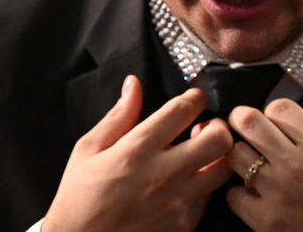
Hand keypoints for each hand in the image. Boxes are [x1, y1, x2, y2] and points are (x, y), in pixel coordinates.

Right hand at [43, 75, 232, 231]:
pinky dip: (205, 185)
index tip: (194, 97)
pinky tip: (188, 182)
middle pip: (218, 139)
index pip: (183, 110)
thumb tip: (133, 84)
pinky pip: (209, 197)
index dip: (195, 96)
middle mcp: (163, 174)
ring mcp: (177, 202)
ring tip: (200, 154)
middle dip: (217, 126)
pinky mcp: (183, 224)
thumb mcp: (89, 149)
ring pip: (223, 170)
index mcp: (137, 149)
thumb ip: (118, 115)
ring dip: (217, 157)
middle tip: (204, 127)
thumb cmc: (79, 197)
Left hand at [226, 86, 302, 231]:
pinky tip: (255, 195)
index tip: (275, 121)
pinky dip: (241, 194)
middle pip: (248, 121)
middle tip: (245, 128)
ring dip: (240, 155)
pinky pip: (234, 195)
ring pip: (236, 155)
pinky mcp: (266, 221)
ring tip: (251, 162)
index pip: (279, 107)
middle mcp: (296, 164)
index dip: (273, 110)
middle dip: (243, 120)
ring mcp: (278, 193)